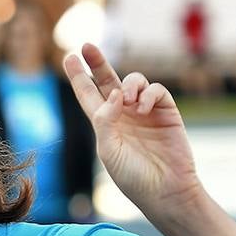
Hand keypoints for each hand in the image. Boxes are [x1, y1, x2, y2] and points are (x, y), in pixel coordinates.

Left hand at [62, 44, 201, 213]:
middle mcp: (124, 115)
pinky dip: (147, 94)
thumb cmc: (133, 175)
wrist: (165, 189)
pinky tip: (142, 108)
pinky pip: (156, 90)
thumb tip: (113, 93)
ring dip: (128, 85)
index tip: (69, 57)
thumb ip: (105, 119)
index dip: (79, 77)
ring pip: (133, 81)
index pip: (89, 95)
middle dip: (98, 62)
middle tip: (86, 46)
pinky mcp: (166, 112)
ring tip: (127, 100)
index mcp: (105, 125)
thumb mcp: (109, 149)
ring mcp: (145, 112)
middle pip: (108, 80)